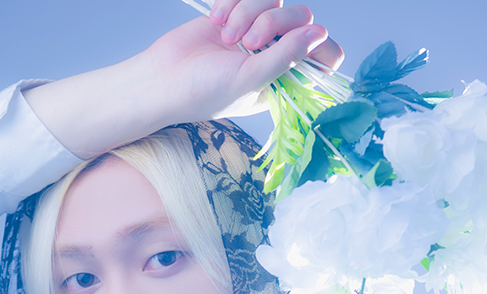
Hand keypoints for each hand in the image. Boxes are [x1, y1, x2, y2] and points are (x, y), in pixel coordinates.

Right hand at [25, 1, 342, 158]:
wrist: (162, 78)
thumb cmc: (202, 92)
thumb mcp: (249, 80)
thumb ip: (285, 58)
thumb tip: (318, 33)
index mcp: (286, 80)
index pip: (325, 57)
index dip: (320, 45)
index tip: (299, 43)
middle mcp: (276, 55)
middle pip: (302, 21)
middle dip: (274, 24)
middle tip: (247, 43)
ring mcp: (257, 32)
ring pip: (276, 2)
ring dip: (249, 12)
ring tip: (225, 34)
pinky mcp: (238, 12)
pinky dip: (234, 1)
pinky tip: (215, 19)